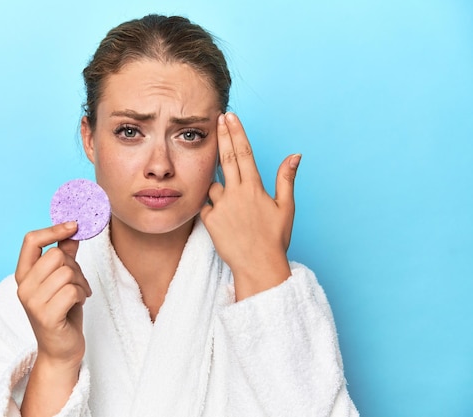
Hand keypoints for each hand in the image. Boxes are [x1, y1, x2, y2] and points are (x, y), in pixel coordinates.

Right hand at [15, 221, 91, 367]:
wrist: (61, 350)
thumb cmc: (62, 313)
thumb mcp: (62, 280)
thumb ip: (64, 255)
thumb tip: (72, 230)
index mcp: (24, 275)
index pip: (31, 240)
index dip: (54, 229)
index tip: (74, 225)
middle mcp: (23, 287)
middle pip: (55, 255)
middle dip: (75, 267)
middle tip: (78, 282)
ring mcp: (32, 302)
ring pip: (67, 272)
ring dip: (81, 282)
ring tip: (79, 295)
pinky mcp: (46, 316)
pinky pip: (72, 290)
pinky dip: (82, 294)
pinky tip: (78, 304)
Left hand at [200, 112, 300, 299]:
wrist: (257, 266)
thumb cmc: (274, 239)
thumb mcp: (286, 208)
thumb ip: (286, 179)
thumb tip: (295, 155)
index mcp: (255, 188)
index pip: (244, 153)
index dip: (236, 133)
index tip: (230, 117)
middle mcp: (236, 193)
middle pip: (226, 158)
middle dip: (222, 135)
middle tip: (217, 119)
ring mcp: (221, 206)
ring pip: (214, 184)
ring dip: (219, 184)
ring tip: (232, 204)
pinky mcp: (209, 220)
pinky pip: (206, 205)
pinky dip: (212, 206)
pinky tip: (223, 217)